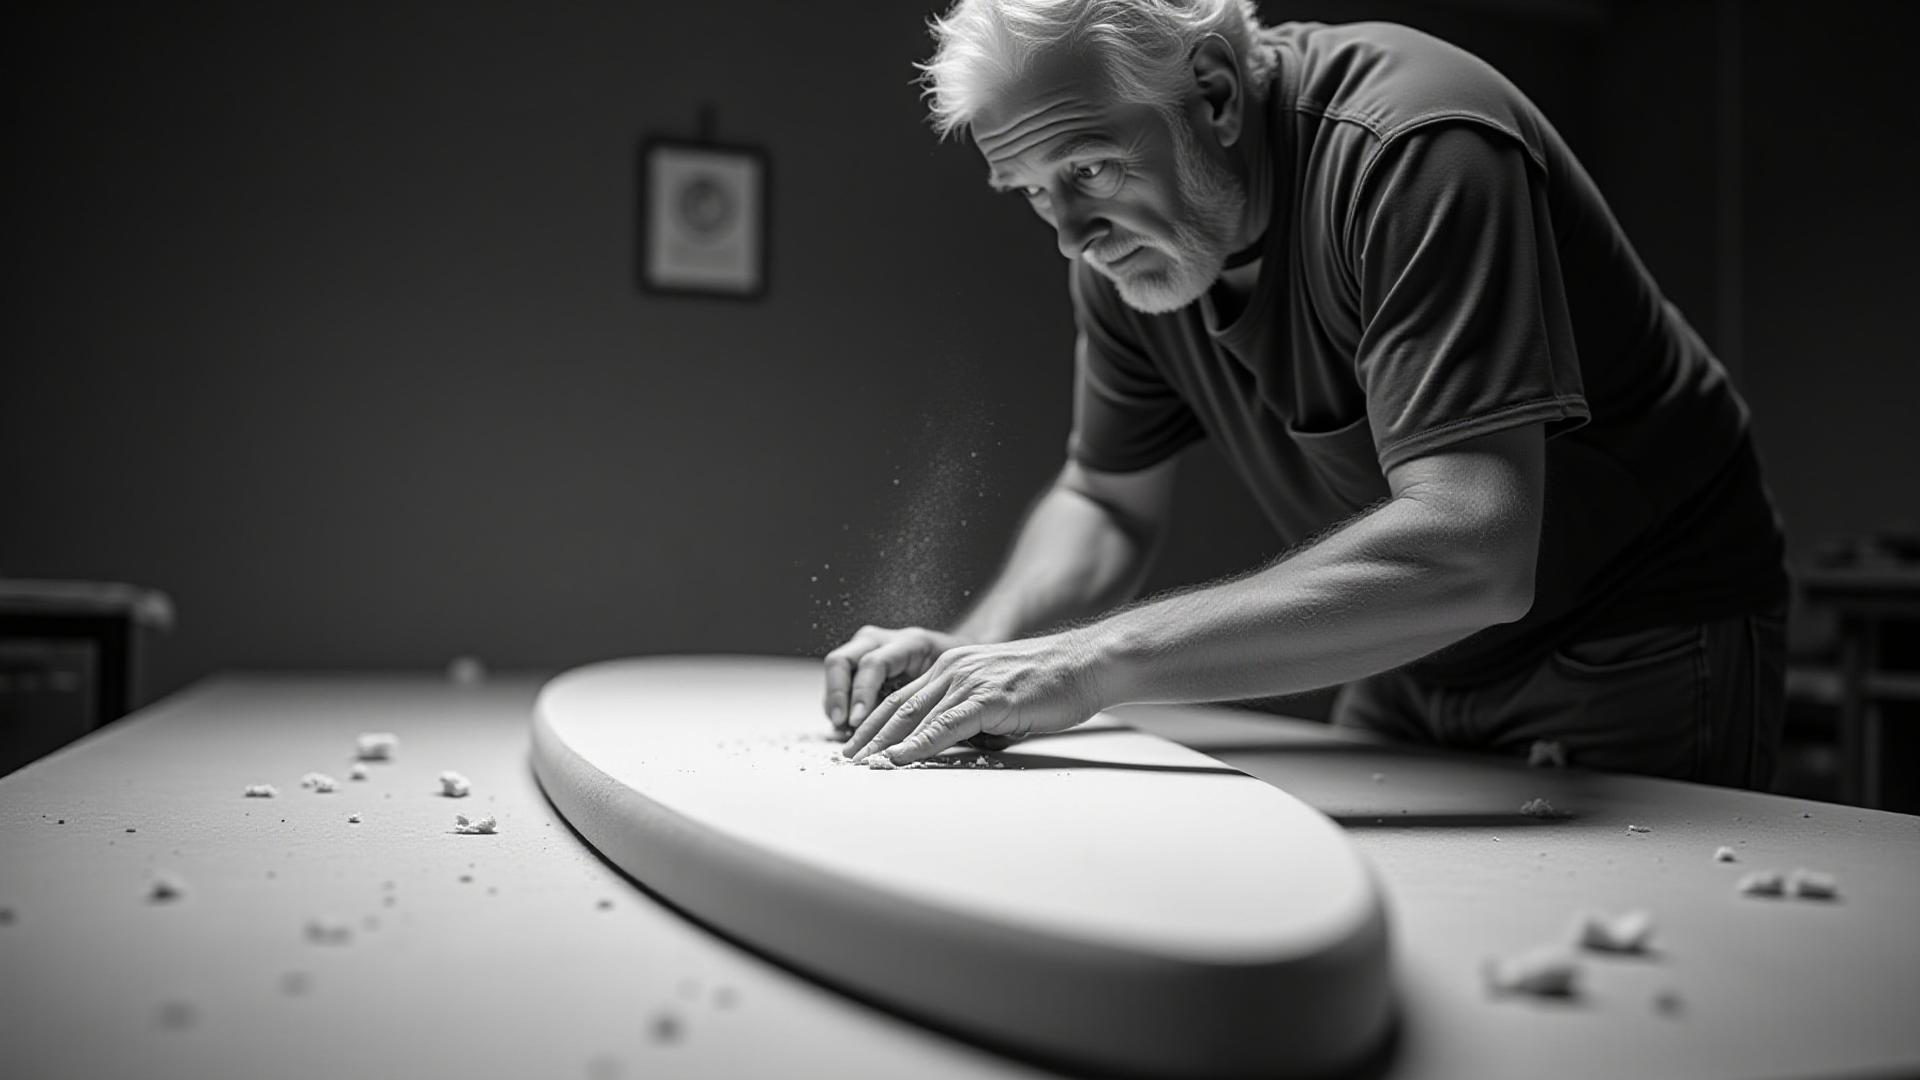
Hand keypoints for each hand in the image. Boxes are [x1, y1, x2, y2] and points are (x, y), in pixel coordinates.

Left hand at [839, 632, 1103, 765]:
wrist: (1085, 664)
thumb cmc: (1050, 683)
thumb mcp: (998, 695)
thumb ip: (970, 712)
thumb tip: (951, 740)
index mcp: (954, 666)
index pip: (902, 696)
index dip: (875, 722)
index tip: (857, 744)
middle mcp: (954, 668)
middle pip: (898, 705)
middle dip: (868, 734)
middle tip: (846, 760)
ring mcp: (969, 681)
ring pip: (914, 715)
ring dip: (884, 742)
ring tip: (863, 765)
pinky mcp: (988, 698)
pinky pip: (944, 725)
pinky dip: (918, 744)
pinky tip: (899, 758)